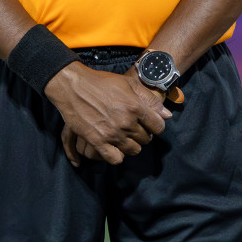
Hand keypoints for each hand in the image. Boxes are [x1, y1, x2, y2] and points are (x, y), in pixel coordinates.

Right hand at [60, 81, 184, 165]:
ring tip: (126, 137)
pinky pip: (115, 159)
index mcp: (135, 107)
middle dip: (143, 134)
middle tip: (136, 129)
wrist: (74, 87)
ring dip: (132, 145)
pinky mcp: (97, 141)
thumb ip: (150, 99)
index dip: (156, 126)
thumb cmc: (102, 82)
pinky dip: (117, 155)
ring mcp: (112, 133)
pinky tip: (115, 147)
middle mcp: (126, 122)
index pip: (158, 127)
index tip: (150, 124)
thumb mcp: (129, 83)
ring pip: (133, 150)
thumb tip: (167, 115)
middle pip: (145, 139)